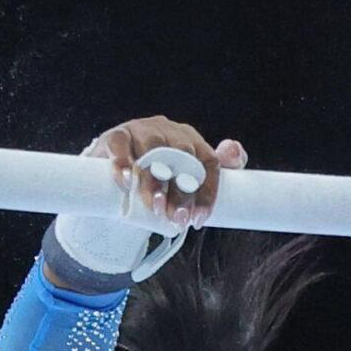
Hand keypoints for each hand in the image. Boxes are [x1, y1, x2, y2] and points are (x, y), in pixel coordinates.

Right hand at [84, 117, 248, 227]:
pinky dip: (123, 164)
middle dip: (181, 191)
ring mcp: (142, 130)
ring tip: (156, 208)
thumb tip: (237, 153)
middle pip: (182, 157)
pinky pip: (120, 145)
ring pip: (153, 151)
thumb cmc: (155, 178)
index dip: (206, 192)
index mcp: (190, 140)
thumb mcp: (183, 179)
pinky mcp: (117, 136)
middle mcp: (169, 131)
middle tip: (178, 220)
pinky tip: (127, 183)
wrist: (113, 173)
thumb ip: (210, 173)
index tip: (198, 220)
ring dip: (155, 182)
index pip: (208, 161)